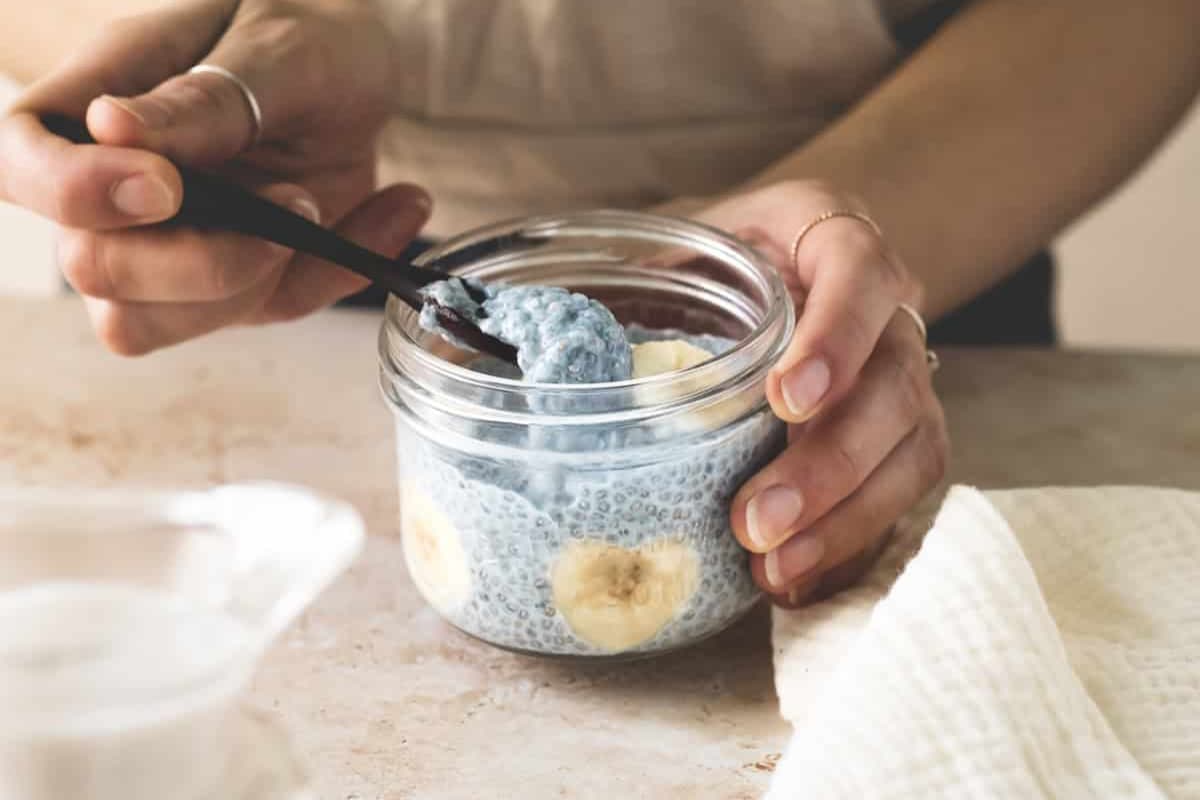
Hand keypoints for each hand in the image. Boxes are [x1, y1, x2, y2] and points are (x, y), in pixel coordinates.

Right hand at [0, 0, 429, 354]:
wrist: (341, 66)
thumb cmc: (286, 34)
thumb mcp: (272, 39)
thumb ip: (207, 94)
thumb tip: (112, 127)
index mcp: (81, 115)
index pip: (20, 169)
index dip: (76, 194)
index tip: (167, 185)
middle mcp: (109, 201)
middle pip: (96, 272)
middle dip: (203, 259)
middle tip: (293, 197)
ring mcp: (167, 257)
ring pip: (164, 323)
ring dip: (264, 278)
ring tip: (327, 199)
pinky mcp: (234, 287)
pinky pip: (271, 310)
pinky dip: (339, 274)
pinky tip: (391, 209)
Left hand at [674, 181, 949, 606]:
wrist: (794, 265)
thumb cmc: (730, 259)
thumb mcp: (690, 244)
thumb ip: (646, 277)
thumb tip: (560, 344)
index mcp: (837, 243)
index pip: (861, 276)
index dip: (835, 340)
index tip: (785, 399)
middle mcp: (890, 314)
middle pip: (893, 387)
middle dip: (828, 462)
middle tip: (757, 520)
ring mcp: (904, 382)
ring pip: (911, 452)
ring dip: (844, 519)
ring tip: (773, 568)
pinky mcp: (902, 441)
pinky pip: (898, 497)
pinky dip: (849, 545)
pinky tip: (794, 580)